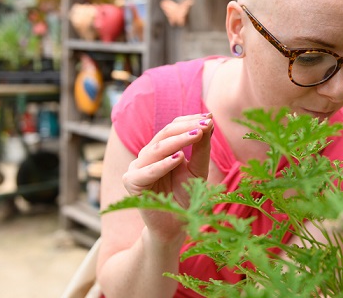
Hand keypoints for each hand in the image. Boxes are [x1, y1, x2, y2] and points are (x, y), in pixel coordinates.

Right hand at [122, 113, 213, 241]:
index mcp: (161, 148)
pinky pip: (147, 172)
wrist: (176, 225)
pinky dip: (163, 165)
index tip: (210, 117)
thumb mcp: (198, 170)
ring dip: (177, 141)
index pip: (173, 127)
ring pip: (156, 149)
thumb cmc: (186, 196)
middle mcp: (147, 154)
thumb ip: (201, 149)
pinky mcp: (132, 182)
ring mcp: (137, 167)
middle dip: (186, 128)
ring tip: (196, 135)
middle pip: (164, 134)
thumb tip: (209, 122)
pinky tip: (179, 159)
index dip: (189, 120)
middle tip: (205, 124)